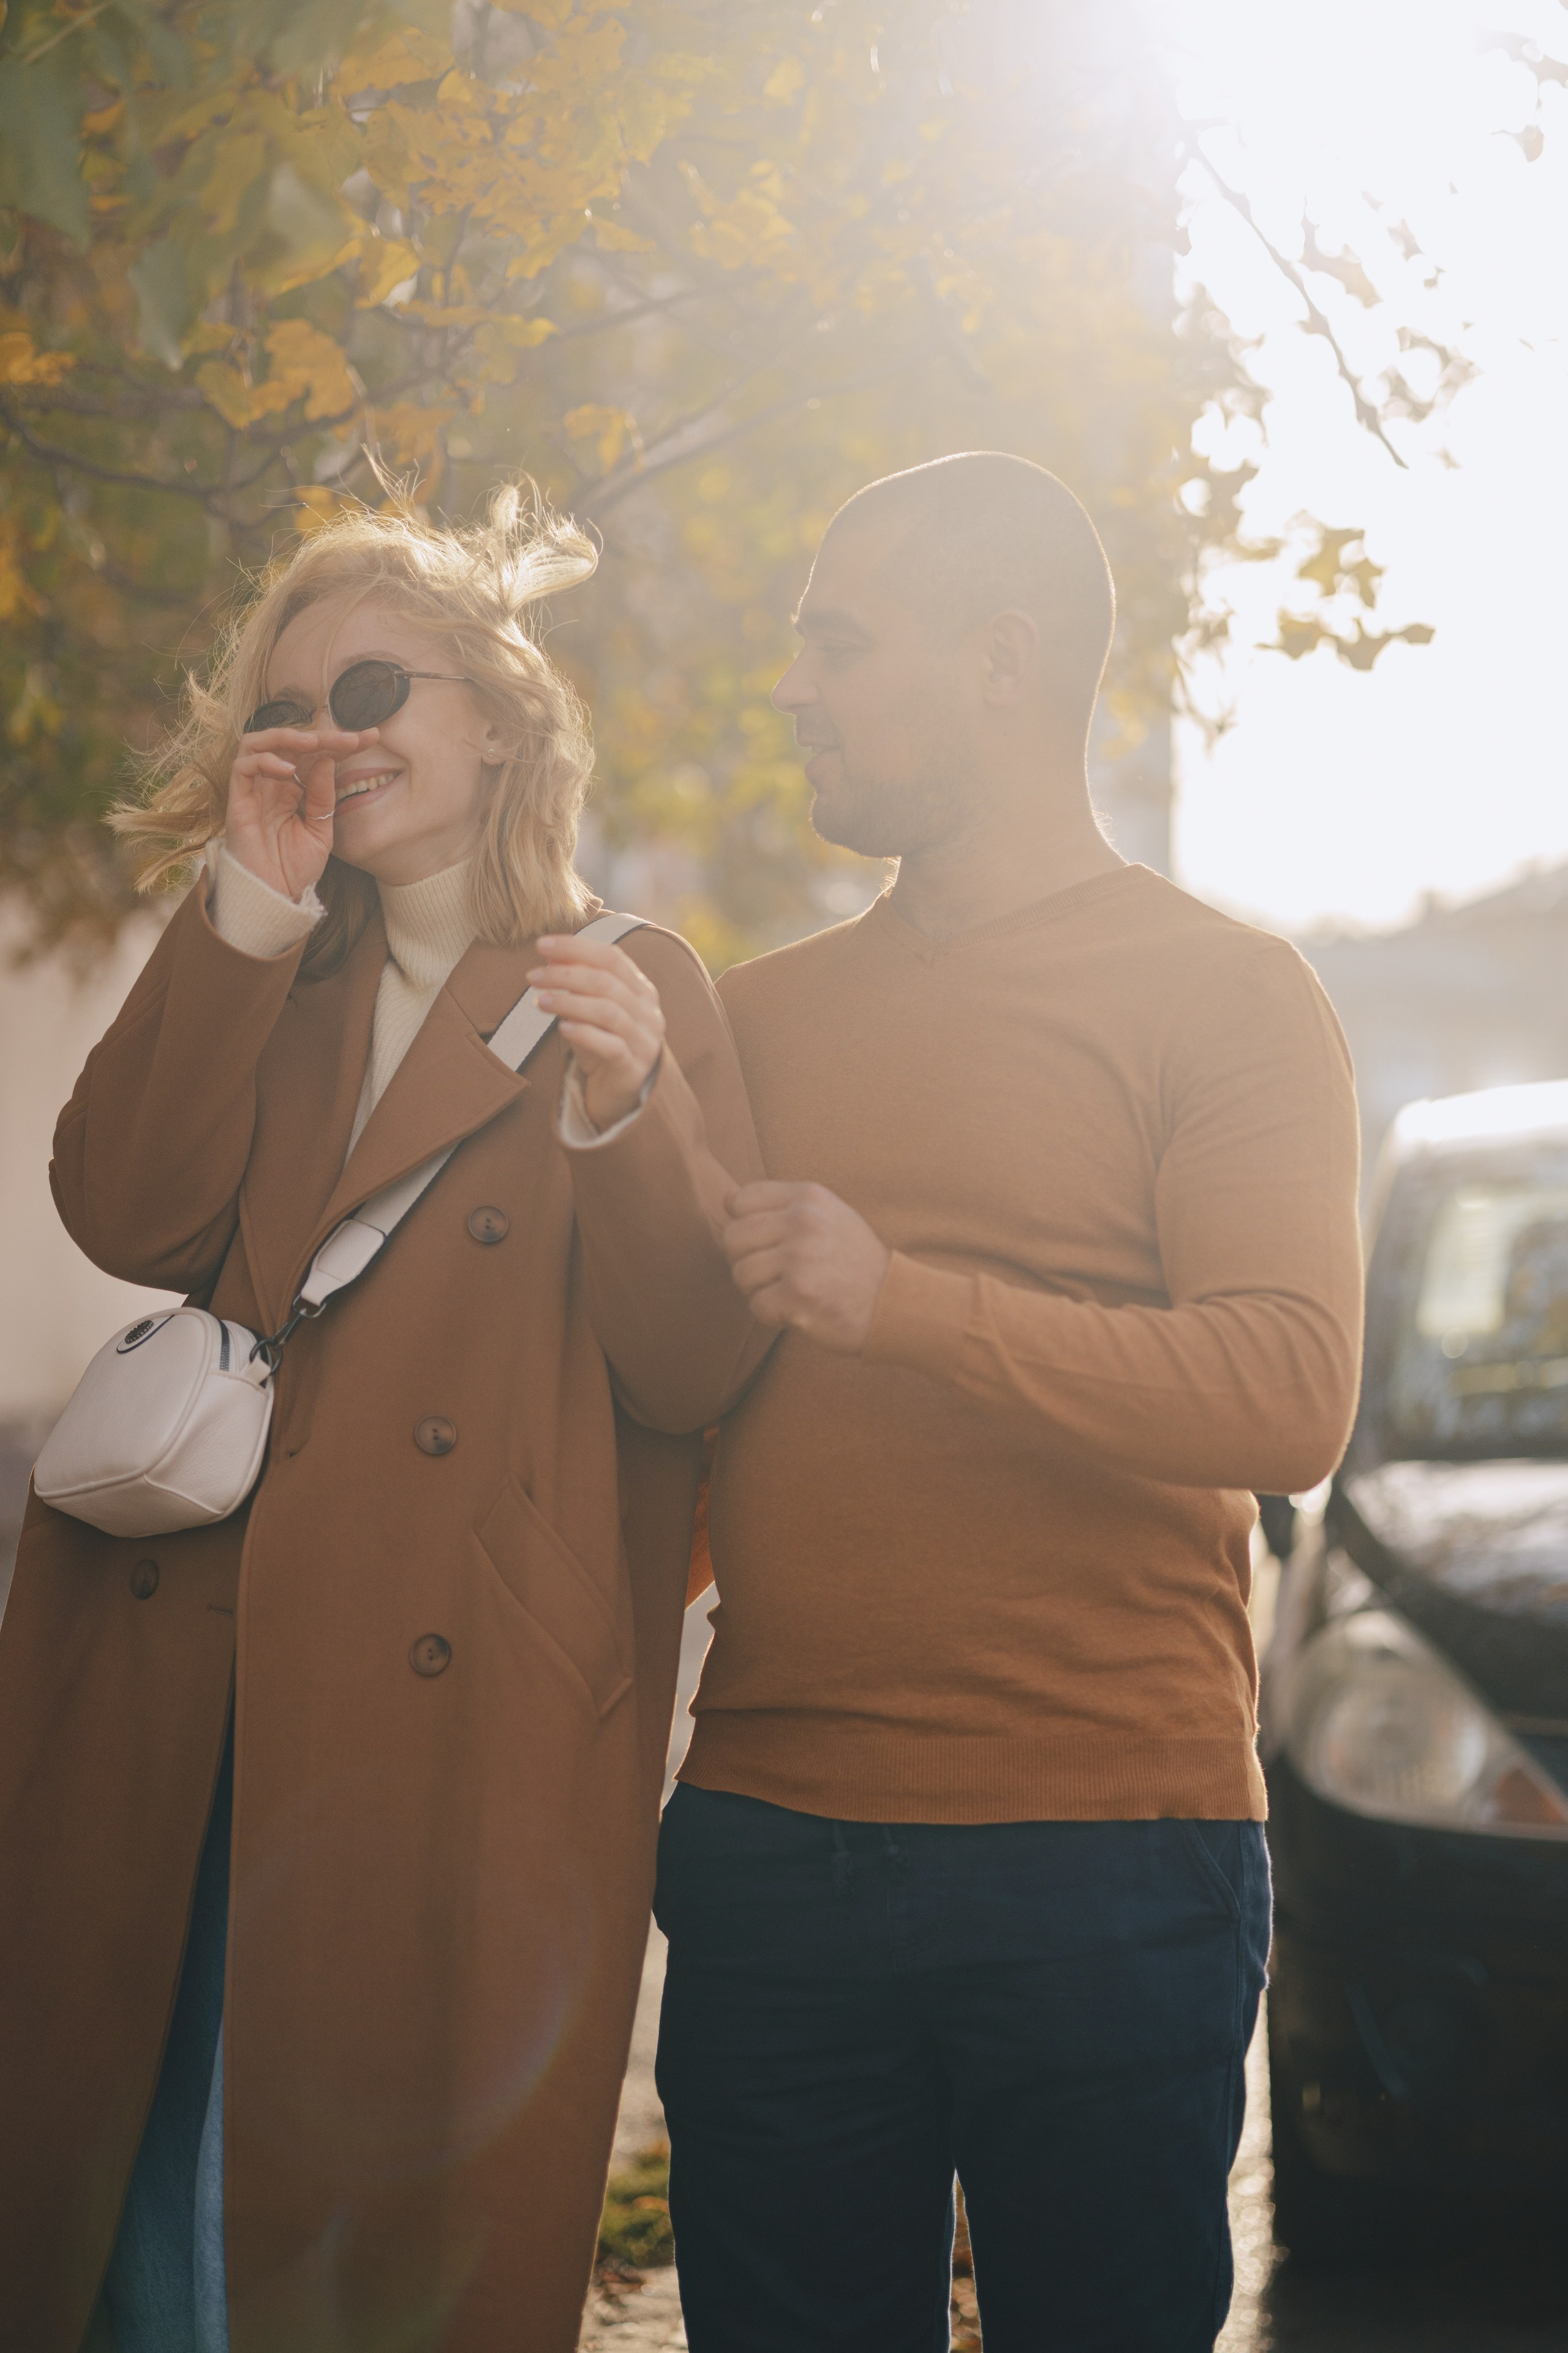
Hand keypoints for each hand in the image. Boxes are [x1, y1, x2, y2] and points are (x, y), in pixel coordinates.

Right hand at [224, 723, 376, 901]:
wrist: (274, 899)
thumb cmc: (293, 870)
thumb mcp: (320, 831)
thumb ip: (323, 797)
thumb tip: (327, 760)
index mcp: (292, 790)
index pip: (314, 756)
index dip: (339, 744)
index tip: (371, 738)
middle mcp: (271, 785)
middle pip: (289, 743)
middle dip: (321, 736)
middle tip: (350, 738)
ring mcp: (253, 791)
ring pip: (256, 743)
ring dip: (285, 737)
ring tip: (313, 743)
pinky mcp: (237, 802)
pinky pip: (242, 767)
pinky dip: (264, 761)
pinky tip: (288, 770)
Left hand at [530, 933, 665, 1130]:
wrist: (618, 1094)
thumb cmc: (601, 1044)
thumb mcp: (588, 1010)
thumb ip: (576, 982)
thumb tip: (550, 952)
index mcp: (641, 990)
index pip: (611, 957)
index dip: (577, 947)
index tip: (542, 945)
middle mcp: (648, 1012)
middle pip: (607, 982)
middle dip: (565, 974)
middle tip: (532, 976)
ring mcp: (645, 1041)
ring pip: (608, 1011)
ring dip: (569, 1002)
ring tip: (539, 1001)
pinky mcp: (633, 1068)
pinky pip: (611, 1046)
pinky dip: (585, 1034)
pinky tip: (562, 1029)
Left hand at [722, 1180, 890, 1352]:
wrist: (894, 1303)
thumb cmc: (853, 1262)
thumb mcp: (828, 1215)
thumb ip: (784, 1205)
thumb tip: (727, 1200)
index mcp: (808, 1197)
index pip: (740, 1200)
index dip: (742, 1226)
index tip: (764, 1244)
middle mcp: (803, 1221)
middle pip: (733, 1239)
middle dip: (746, 1262)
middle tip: (774, 1275)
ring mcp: (800, 1257)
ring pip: (740, 1274)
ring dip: (759, 1291)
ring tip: (788, 1292)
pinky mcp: (798, 1294)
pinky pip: (756, 1305)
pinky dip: (771, 1315)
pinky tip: (796, 1310)